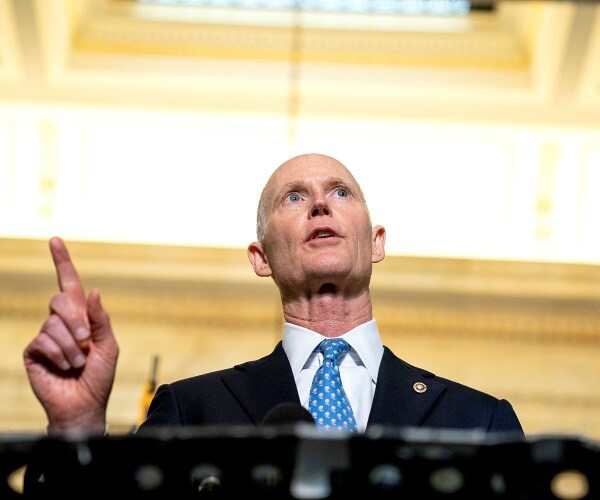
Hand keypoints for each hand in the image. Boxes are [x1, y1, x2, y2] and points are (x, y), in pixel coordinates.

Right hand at [23, 237, 118, 433]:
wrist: (84, 404)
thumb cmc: (99, 377)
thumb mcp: (109, 346)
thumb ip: (100, 319)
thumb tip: (94, 290)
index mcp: (82, 317)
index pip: (70, 284)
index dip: (62, 262)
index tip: (55, 240)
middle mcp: (62, 323)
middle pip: (60, 300)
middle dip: (76, 322)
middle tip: (86, 343)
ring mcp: (46, 336)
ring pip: (53, 324)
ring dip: (71, 346)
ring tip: (78, 363)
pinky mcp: (34, 352)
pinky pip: (43, 340)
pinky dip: (59, 355)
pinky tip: (65, 367)